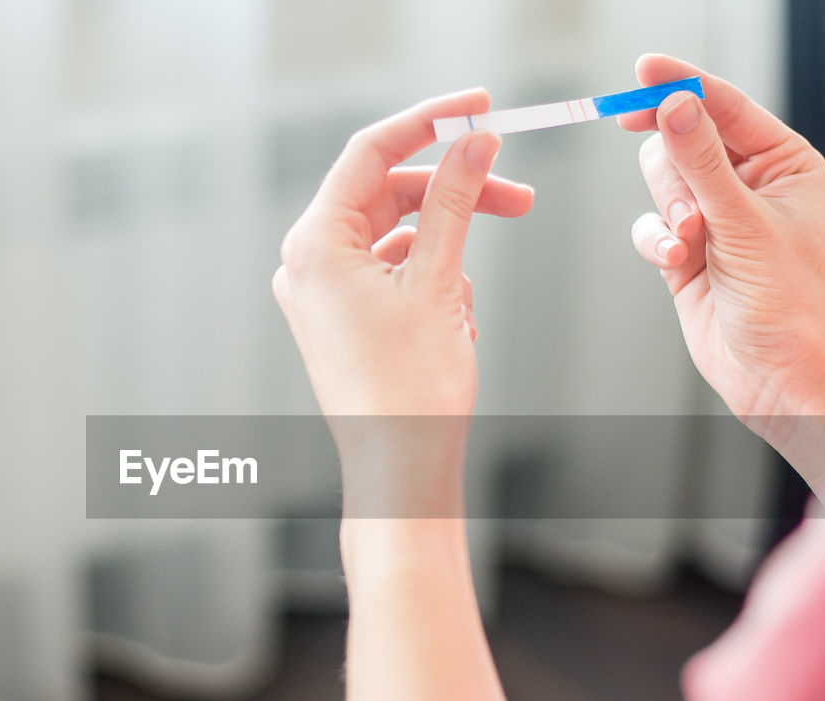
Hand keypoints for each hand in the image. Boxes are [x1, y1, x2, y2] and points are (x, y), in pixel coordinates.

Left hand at [272, 90, 532, 422]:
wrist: (398, 468)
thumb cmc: (409, 389)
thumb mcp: (439, 280)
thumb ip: (455, 201)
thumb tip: (475, 145)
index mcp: (315, 243)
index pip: (371, 152)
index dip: (431, 123)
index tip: (482, 108)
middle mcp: (307, 263)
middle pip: (386, 195)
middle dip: (453, 195)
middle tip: (517, 196)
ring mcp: (321, 293)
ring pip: (394, 238)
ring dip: (446, 251)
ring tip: (470, 302)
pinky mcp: (339, 319)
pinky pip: (390, 276)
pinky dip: (430, 283)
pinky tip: (456, 322)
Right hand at [620, 54, 824, 428]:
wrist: (777, 374)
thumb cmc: (789, 304)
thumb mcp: (743, 222)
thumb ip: (701, 162)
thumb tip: (672, 108)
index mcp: (782, 162)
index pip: (723, 106)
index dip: (681, 86)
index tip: (642, 71)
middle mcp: (746, 186)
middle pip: (681, 141)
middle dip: (675, 172)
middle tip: (675, 190)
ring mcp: (713, 219)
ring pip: (660, 184)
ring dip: (668, 214)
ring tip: (692, 245)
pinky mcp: (684, 252)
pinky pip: (649, 225)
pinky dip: (656, 242)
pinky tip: (678, 263)